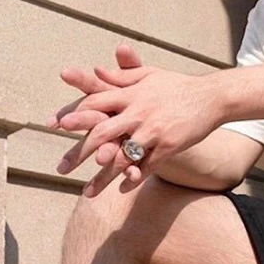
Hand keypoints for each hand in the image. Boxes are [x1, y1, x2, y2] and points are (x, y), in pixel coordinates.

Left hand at [45, 44, 222, 196]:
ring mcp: (152, 131)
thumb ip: (120, 76)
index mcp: (129, 94)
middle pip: (100, 134)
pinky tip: (120, 190)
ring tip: (86, 193)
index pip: (93, 103)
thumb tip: (94, 70)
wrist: (211, 97)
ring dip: (102, 177)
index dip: (73, 114)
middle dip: (78, 153)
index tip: (53, 126)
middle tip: (60, 169)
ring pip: (121, 157)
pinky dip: (133, 178)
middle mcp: (137, 112)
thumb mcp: (148, 75)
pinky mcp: (168, 146)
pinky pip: (146, 166)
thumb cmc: (177, 86)